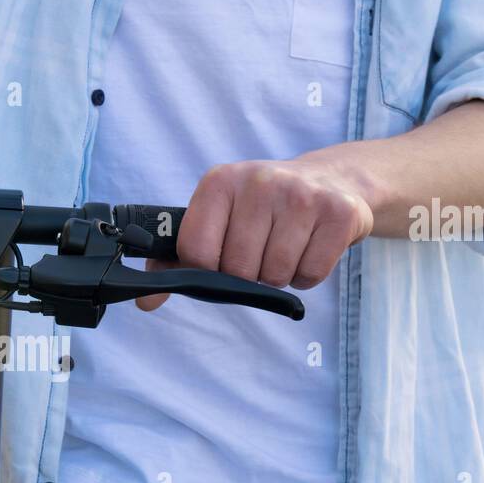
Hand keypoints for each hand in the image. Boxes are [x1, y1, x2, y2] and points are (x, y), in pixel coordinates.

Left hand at [138, 158, 373, 310]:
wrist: (333, 180)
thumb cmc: (261, 209)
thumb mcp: (217, 218)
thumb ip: (175, 260)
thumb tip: (145, 302)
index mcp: (219, 183)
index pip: (195, 251)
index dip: (206, 270)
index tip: (219, 261)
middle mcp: (259, 182)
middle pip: (238, 269)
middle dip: (247, 275)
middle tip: (260, 252)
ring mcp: (301, 195)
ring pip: (275, 275)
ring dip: (278, 276)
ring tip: (285, 246)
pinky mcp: (338, 213)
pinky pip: (310, 275)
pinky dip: (307, 275)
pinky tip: (308, 248)